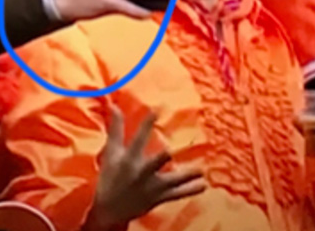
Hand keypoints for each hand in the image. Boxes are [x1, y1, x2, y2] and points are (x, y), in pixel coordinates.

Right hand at [85, 107, 206, 230]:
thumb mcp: (112, 152)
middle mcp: (141, 173)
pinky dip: (191, 190)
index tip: (154, 111)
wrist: (111, 209)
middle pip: (153, 164)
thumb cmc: (111, 176)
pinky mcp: (159, 198)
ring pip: (171, 181)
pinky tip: (203, 185)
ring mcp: (152, 187)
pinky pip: (177, 194)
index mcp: (128, 159)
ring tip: (200, 171)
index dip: (145, 125)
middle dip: (160, 158)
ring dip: (185, 176)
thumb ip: (116, 129)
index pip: (138, 139)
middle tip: (168, 151)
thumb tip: (114, 105)